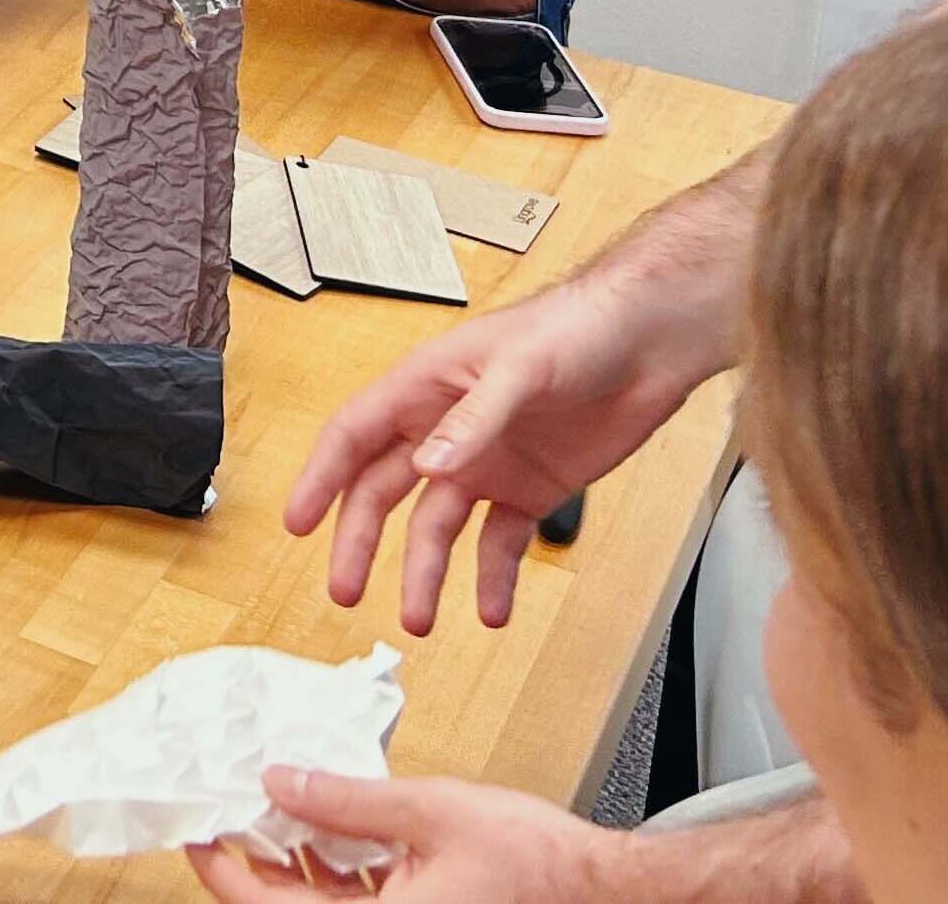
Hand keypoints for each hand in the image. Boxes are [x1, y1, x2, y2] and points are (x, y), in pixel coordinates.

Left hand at [188, 769, 635, 901]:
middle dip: (255, 861)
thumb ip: (347, 800)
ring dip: (295, 864)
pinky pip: (358, 903)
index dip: (222, 871)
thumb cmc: (537, 864)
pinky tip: (331, 825)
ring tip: (275, 806)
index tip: (195, 834)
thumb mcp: (430, 812)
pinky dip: (337, 869)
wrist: (602, 890)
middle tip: (229, 810)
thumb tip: (280, 783)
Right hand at [282, 270, 718, 634]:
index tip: (298, 523)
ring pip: (437, 527)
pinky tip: (490, 609)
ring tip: (420, 618)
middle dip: (360, 542)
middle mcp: (446, 429)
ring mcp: (487, 462)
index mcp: (426, 386)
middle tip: (346, 589)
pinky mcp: (530, 489)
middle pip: (384, 492)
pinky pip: (499, 542)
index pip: (355, 435)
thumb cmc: (578, 328)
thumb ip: (473, 420)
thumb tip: (427, 467)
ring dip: (425, 572)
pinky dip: (492, 578)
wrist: (650, 343)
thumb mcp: (520, 369)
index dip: (321, 478)